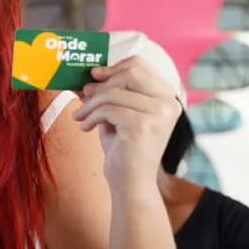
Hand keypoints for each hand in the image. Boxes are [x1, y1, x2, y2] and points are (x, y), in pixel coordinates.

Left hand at [72, 56, 181, 190]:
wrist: (130, 183)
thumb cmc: (123, 148)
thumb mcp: (117, 114)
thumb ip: (110, 93)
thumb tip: (89, 74)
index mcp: (166, 97)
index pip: (140, 65)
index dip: (114, 67)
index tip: (95, 75)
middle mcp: (168, 103)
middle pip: (130, 73)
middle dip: (101, 84)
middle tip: (84, 94)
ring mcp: (158, 114)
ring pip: (114, 92)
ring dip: (90, 104)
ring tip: (80, 116)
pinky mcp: (143, 125)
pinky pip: (108, 109)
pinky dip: (92, 117)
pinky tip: (86, 127)